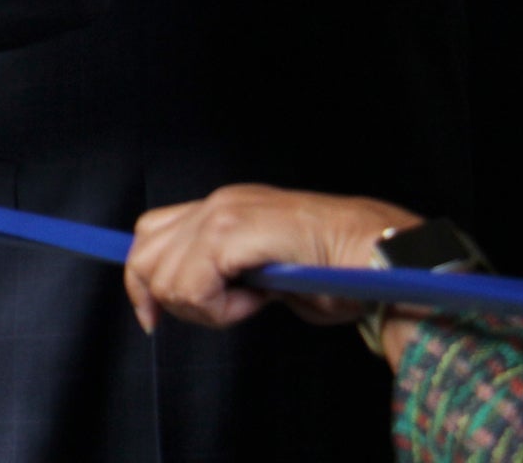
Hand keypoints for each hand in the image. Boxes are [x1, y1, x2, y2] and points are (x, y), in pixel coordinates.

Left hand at [123, 183, 420, 338]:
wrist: (380, 256)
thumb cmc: (339, 270)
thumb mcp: (265, 271)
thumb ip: (226, 272)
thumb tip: (192, 293)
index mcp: (220, 208)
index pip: (150, 236)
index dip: (142, 281)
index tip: (151, 318)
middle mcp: (215, 204)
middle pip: (146, 257)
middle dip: (174, 301)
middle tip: (227, 312)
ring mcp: (221, 214)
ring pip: (164, 276)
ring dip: (203, 306)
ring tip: (250, 303)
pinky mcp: (231, 233)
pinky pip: (194, 284)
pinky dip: (220, 308)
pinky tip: (257, 301)